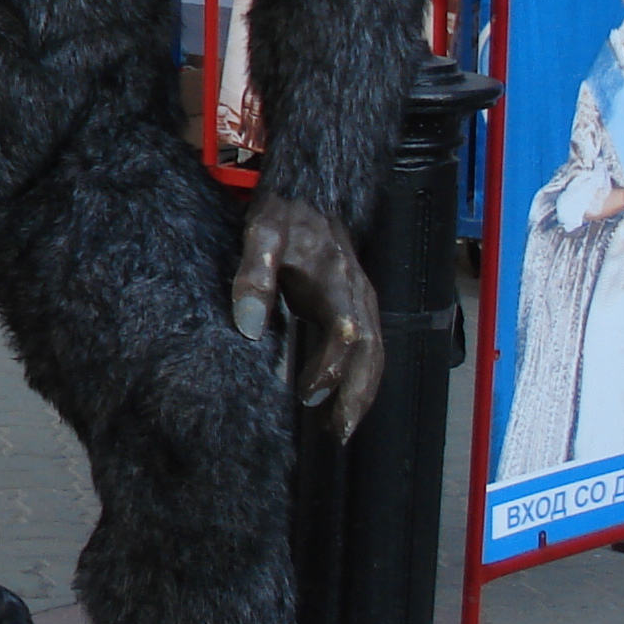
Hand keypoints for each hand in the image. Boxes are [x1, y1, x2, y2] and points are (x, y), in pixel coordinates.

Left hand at [232, 191, 382, 440]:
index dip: (331, 365)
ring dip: (361, 392)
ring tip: (338, 428)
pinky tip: (337, 400)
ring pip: (374, 354)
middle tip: (336, 431)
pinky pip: (364, 348)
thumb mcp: (261, 235)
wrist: (309, 192)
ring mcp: (361, 302)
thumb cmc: (284, 214)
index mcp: (338, 280)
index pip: (345, 332)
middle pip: (371, 352)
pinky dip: (358, 378)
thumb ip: (254, 276)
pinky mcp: (354, 307)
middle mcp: (358, 296)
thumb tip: (249, 327)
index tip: (309, 392)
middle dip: (358, 394)